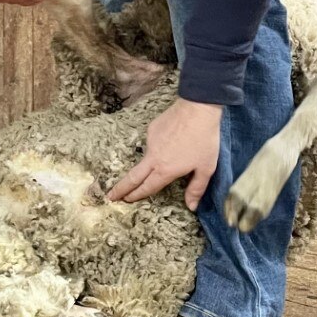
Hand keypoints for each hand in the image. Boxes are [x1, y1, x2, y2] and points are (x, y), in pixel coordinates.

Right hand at [108, 99, 222, 210]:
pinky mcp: (151, 129)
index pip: (147, 187)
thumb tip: (191, 207)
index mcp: (165, 170)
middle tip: (110, 196)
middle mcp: (153, 158)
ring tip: (170, 158)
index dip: (136, 196)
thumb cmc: (204, 140)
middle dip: (120, 188)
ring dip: (148, 165)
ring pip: (145, 159)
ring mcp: (150, 142)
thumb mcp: (206, 168)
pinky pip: (153, 143)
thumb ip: (196, 189)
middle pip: (133, 177)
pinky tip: (173, 142)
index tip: (125, 201)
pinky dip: (159, 147)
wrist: (198, 109)